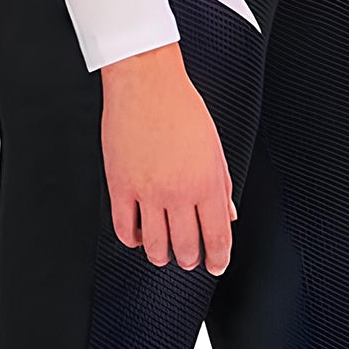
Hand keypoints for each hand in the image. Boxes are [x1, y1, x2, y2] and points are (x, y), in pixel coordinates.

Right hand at [99, 43, 236, 272]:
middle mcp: (178, 192)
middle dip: (190, 260)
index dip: (218, 258)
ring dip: (161, 255)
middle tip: (189, 259)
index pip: (218, 236)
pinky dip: (132, 240)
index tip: (216, 265)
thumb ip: (221, 184)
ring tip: (164, 252)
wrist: (146, 83)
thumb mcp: (214, 147)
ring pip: (155, 245)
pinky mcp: (120, 186)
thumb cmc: (181, 108)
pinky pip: (124, 228)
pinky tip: (138, 236)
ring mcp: (147, 192)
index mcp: (207, 182)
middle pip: (186, 247)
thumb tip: (228, 214)